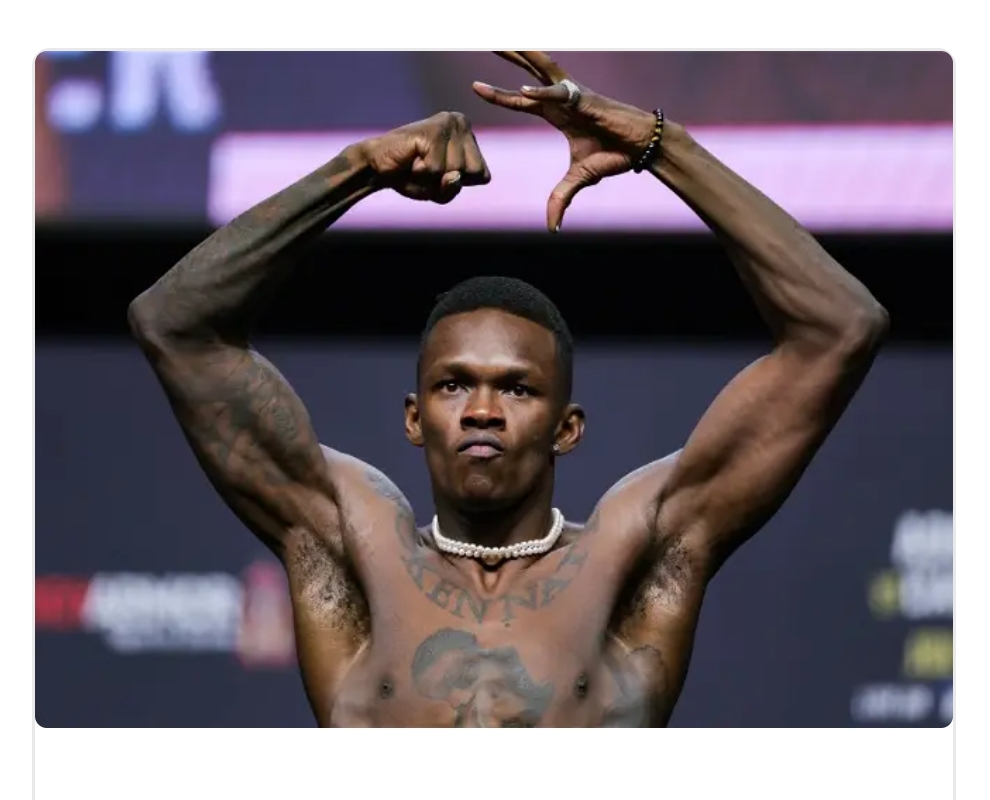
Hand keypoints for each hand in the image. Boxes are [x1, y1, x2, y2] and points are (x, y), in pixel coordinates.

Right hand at [360, 112, 490, 203]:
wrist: (376, 166)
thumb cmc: (411, 177)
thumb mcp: (439, 192)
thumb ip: (453, 189)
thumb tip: (455, 176)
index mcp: (468, 134)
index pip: (483, 176)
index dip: (459, 184)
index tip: (439, 173)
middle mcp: (462, 122)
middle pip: (473, 174)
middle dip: (447, 181)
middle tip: (427, 169)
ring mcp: (448, 123)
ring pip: (455, 171)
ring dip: (432, 178)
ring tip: (418, 163)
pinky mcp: (433, 130)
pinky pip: (436, 170)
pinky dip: (421, 173)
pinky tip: (412, 159)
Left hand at [472, 51, 655, 229]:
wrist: (640, 148)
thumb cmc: (613, 154)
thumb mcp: (578, 180)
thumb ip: (560, 199)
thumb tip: (551, 228)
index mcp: (557, 112)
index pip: (521, 100)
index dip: (499, 94)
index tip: (475, 86)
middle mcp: (562, 98)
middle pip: (528, 73)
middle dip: (509, 57)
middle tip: (487, 41)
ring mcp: (573, 95)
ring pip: (542, 69)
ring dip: (523, 55)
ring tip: (502, 42)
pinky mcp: (586, 100)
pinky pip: (560, 94)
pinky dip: (542, 93)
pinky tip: (524, 91)